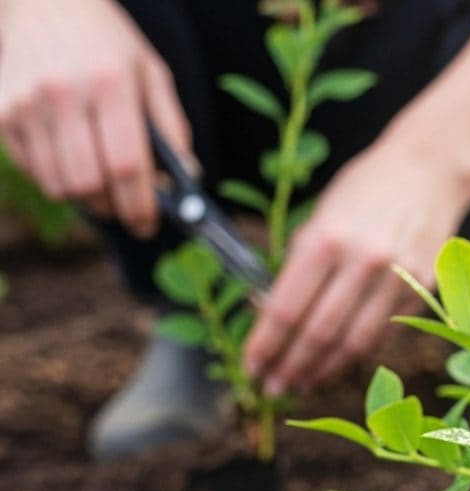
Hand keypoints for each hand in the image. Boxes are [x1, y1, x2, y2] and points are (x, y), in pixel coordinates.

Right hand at [0, 0, 191, 235]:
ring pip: (58, 185)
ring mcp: (27, 104)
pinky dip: (56, 179)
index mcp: (111, 85)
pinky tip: (71, 159)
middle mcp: (65, 94)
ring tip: (100, 183)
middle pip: (90, 184)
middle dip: (113, 207)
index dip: (141, 205)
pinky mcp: (3, 112)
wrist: (44, 2)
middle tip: (126, 208)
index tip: (149, 224)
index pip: (127, 165)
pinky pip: (33, 171)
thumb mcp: (152, 73)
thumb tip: (187, 180)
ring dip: (85, 198)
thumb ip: (172, 128)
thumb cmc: (108, 44)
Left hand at [243, 137, 469, 393]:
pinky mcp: (421, 289)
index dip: (265, 345)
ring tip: (303, 385)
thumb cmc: (366, 188)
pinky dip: (357, 354)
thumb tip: (273, 315)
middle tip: (273, 389)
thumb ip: (300, 264)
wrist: (429, 170)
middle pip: (318, 334)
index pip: (287, 309)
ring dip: (324, 370)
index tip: (251, 366)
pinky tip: (338, 363)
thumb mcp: (321, 215)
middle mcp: (362, 261)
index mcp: (326, 239)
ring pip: (354, 343)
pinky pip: (383, 333)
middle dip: (290, 367)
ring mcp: (396, 278)